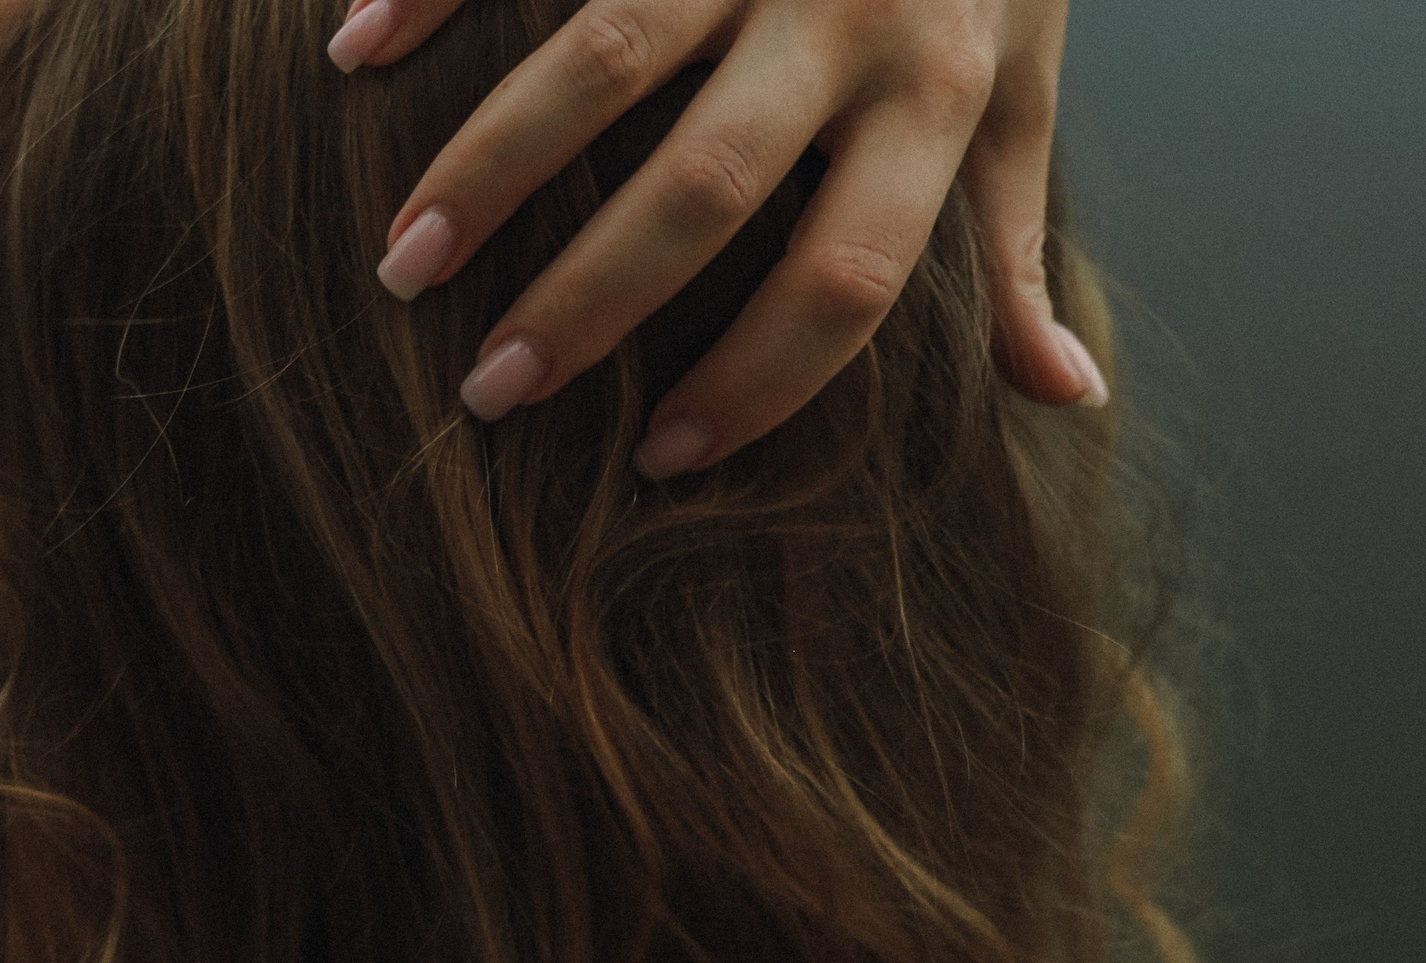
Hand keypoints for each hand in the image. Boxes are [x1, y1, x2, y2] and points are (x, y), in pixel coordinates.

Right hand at [336, 0, 1100, 476]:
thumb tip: (1069, 398)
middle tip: (489, 392)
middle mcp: (850, 3)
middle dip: (588, 300)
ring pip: (603, 57)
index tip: (662, 455)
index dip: (757, 380)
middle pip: (704, 186)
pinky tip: (356, 55)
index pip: (845, 277)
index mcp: (939, 90)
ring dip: (488, 165)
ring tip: (401, 267)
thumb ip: (1017, 243)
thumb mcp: (1024, 86)